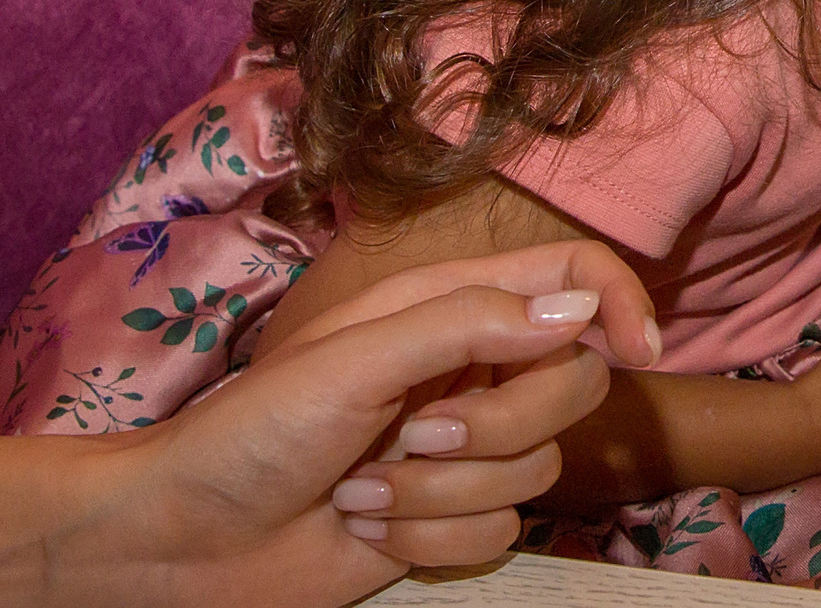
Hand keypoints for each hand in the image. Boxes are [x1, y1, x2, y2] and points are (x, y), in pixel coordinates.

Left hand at [0, 241, 659, 607]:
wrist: (184, 542)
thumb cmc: (250, 434)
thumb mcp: (355, 358)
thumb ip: (470, 324)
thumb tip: (579, 313)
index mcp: (448, 306)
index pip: (573, 276)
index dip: (619, 303)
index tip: (636, 351)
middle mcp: (470, 371)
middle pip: (571, 384)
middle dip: (503, 423)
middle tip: (420, 431)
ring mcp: (464, 447)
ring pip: (537, 466)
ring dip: (443, 488)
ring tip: (362, 488)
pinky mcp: (452, 516)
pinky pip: (500, 528)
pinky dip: (431, 535)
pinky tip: (365, 526)